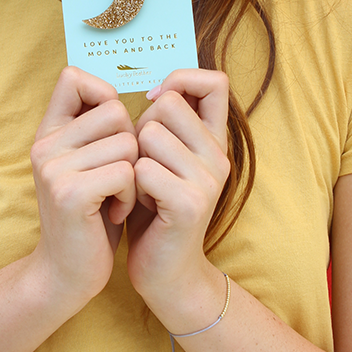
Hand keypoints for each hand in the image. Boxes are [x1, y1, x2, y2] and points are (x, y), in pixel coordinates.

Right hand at [29, 67, 138, 307]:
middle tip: (118, 177)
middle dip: (130, 143)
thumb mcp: (87, 164)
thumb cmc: (89, 216)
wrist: (66, 274)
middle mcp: (45, 145)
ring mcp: (54, 168)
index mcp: (48, 132)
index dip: (102, 93)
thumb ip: (93, 130)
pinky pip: (126, 172)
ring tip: (116, 198)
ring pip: (126, 142)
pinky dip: (131, 195)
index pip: (72, 77)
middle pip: (114, 110)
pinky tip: (115, 212)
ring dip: (134, 175)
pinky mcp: (70, 193)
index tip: (111, 129)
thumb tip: (116, 92)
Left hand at [126, 69, 231, 312]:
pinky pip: (142, 169)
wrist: (166, 273)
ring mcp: (208, 180)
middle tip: (145, 164)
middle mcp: (220, 155)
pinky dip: (131, 186)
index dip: (181, 79)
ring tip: (144, 188)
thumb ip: (165, 124)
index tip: (154, 102)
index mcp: (216, 140)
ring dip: (134, 160)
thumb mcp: (164, 157)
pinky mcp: (190, 204)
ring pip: (149, 134)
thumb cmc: (155, 208)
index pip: (215, 81)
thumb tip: (155, 89)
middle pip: (168, 104)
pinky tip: (143, 206)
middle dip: (142, 128)